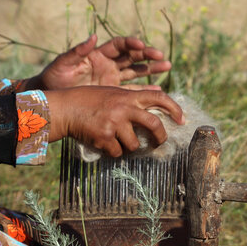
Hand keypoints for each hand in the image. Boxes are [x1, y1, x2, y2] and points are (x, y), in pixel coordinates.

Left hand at [34, 34, 171, 90]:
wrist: (52, 98)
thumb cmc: (54, 78)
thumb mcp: (63, 64)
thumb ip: (77, 51)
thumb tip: (92, 36)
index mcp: (97, 54)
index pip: (119, 45)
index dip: (130, 43)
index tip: (141, 45)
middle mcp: (108, 64)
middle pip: (132, 56)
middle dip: (147, 55)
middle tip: (161, 56)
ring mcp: (112, 78)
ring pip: (136, 71)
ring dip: (151, 69)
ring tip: (167, 66)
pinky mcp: (113, 93)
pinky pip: (131, 90)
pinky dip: (144, 90)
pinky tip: (158, 90)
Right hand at [45, 86, 184, 158]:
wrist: (64, 108)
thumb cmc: (86, 100)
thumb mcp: (111, 93)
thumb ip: (129, 100)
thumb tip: (149, 114)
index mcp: (127, 95)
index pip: (158, 97)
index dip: (174, 108)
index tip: (182, 119)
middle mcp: (124, 108)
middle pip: (154, 124)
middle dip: (160, 137)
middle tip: (158, 143)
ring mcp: (114, 123)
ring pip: (135, 144)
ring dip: (130, 147)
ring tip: (119, 142)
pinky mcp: (104, 137)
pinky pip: (117, 152)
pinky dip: (114, 152)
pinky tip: (105, 145)